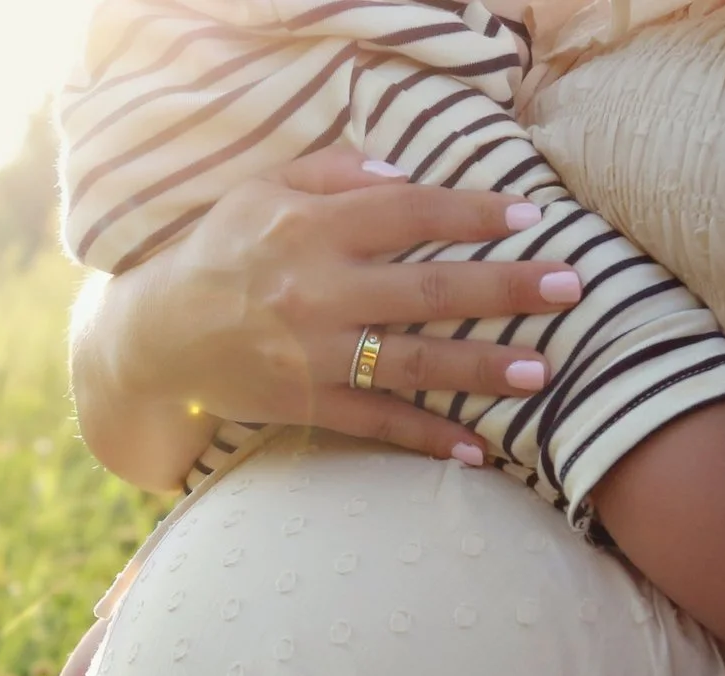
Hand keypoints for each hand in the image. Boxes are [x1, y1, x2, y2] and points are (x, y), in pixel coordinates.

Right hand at [76, 147, 582, 478]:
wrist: (155, 335)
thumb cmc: (218, 252)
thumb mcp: (262, 191)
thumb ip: (333, 172)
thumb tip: (404, 176)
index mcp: (312, 228)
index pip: (409, 212)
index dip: (474, 213)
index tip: (530, 214)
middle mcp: (319, 289)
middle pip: (429, 288)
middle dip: (504, 289)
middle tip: (570, 287)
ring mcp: (315, 353)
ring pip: (413, 362)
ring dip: (482, 370)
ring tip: (541, 374)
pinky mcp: (307, 403)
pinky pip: (377, 422)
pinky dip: (426, 439)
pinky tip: (476, 453)